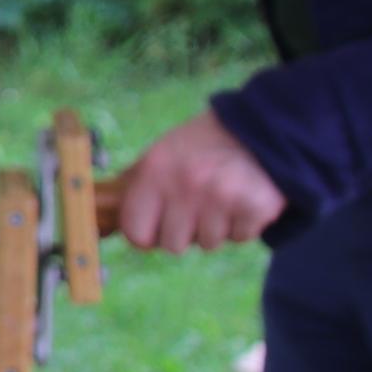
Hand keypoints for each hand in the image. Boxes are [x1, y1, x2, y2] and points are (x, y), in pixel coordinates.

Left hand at [114, 108, 286, 253]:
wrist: (262, 126)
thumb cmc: (205, 144)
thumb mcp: (163, 152)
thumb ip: (140, 183)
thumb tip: (108, 210)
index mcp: (156, 171)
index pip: (136, 232)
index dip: (146, 235)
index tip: (156, 228)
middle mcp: (186, 185)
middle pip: (172, 245)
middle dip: (184, 232)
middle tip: (197, 207)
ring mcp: (221, 198)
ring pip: (207, 244)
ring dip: (215, 227)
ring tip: (222, 197)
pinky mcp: (255, 207)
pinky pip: (239, 238)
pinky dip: (242, 225)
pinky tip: (243, 199)